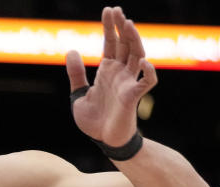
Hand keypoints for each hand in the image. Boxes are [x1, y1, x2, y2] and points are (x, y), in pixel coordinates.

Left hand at [66, 6, 156, 146]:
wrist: (103, 141)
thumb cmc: (94, 120)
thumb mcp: (78, 94)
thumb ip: (76, 74)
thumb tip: (72, 50)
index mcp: (108, 71)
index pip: (111, 43)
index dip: (109, 27)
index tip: (108, 10)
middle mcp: (120, 73)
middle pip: (124, 44)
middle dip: (120, 27)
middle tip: (116, 10)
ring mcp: (128, 83)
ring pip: (136, 56)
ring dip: (133, 40)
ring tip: (127, 24)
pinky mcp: (133, 97)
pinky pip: (147, 82)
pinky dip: (148, 72)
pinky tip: (144, 61)